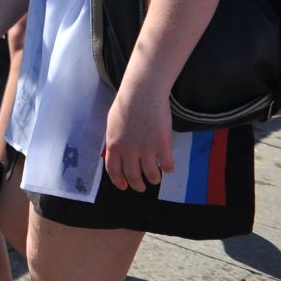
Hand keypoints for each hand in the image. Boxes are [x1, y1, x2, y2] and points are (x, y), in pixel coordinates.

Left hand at [103, 78, 174, 192]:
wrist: (142, 94)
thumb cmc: (126, 104)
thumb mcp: (112, 124)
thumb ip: (115, 140)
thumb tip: (115, 152)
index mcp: (114, 145)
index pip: (113, 170)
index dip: (119, 181)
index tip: (124, 186)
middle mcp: (129, 150)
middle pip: (132, 176)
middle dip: (137, 185)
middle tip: (142, 187)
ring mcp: (146, 149)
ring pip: (151, 174)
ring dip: (154, 179)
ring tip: (156, 179)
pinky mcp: (162, 145)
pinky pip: (167, 165)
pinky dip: (168, 169)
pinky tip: (168, 167)